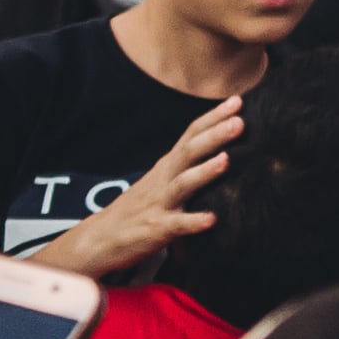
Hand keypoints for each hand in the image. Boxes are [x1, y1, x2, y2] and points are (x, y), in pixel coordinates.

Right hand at [30, 97, 240, 277]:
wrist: (98, 239)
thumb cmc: (138, 206)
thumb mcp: (161, 178)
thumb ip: (187, 162)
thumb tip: (223, 144)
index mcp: (168, 165)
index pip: (190, 134)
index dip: (213, 117)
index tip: (238, 100)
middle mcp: (164, 180)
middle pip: (188, 153)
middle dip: (214, 136)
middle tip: (240, 121)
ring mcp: (159, 204)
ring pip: (182, 184)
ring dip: (204, 172)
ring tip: (226, 160)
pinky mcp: (155, 230)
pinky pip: (176, 225)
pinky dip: (193, 221)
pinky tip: (212, 219)